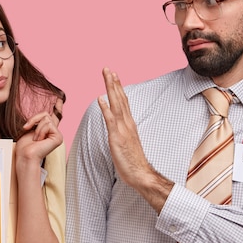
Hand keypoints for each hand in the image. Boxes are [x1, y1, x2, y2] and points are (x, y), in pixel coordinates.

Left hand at [16, 109, 62, 162]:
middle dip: (34, 120)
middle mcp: (54, 131)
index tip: (60, 97)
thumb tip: (44, 114)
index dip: (58, 106)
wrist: (25, 155)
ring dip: (37, 128)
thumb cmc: (25, 146)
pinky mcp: (58, 137)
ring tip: (36, 139)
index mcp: (47, 130)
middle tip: (27, 129)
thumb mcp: (30, 129)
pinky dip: (40, 131)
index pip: (54, 115)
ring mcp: (57, 134)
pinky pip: (48, 125)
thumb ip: (37, 121)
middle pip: (46, 114)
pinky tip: (40, 140)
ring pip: (46, 119)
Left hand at [98, 68, 172, 210]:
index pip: (123, 101)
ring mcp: (122, 129)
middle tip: (108, 68)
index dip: (118, 88)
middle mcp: (127, 123)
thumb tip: (115, 126)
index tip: (114, 75)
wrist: (141, 174)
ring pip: (116, 104)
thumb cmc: (133, 162)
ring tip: (107, 75)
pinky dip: (105, 108)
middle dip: (114, 82)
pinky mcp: (117, 137)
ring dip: (111, 88)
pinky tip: (101, 98)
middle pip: (120, 98)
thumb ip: (122, 132)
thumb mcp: (127, 143)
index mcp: (129, 124)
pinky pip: (110, 120)